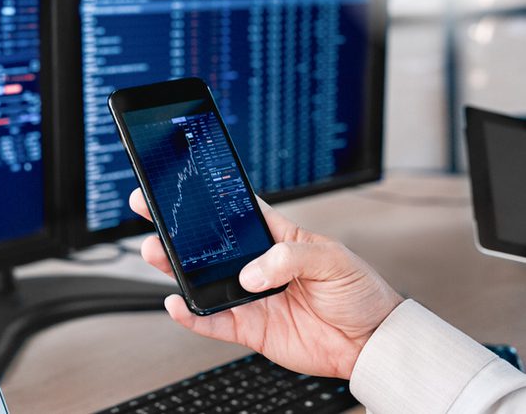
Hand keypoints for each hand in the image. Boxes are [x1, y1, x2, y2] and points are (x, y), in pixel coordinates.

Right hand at [130, 188, 403, 378]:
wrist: (371, 342)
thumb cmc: (360, 292)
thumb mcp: (332, 258)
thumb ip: (290, 258)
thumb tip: (251, 273)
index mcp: (277, 238)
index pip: (237, 212)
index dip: (211, 199)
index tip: (184, 183)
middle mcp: (258, 266)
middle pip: (210, 245)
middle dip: (180, 230)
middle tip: (154, 213)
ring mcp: (251, 297)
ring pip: (204, 281)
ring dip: (177, 269)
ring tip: (157, 253)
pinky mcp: (250, 327)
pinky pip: (213, 322)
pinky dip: (192, 315)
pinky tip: (177, 303)